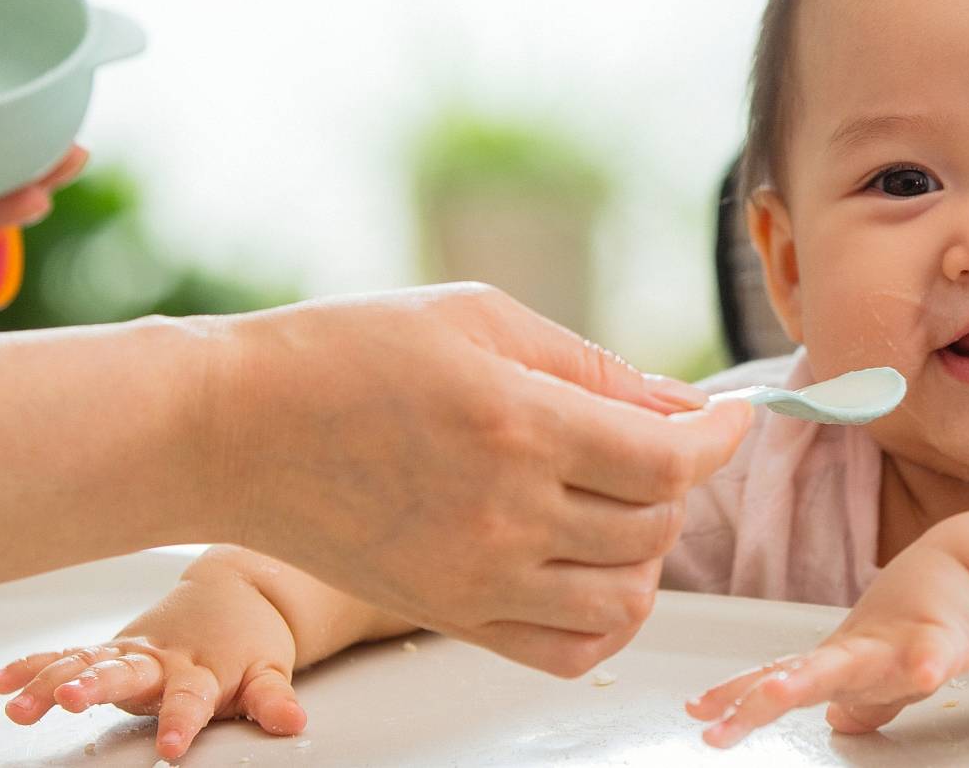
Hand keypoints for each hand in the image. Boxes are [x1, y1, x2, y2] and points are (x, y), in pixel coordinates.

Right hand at [0, 548, 307, 760]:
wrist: (236, 590)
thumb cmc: (249, 640)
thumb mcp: (270, 670)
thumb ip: (274, 699)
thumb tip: (294, 721)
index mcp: (201, 671)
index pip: (191, 700)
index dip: (181, 723)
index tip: (169, 751)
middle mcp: (159, 660)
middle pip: (124, 674)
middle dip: (96, 687)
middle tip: (72, 700)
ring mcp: (129, 651)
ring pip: (84, 664)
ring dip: (49, 682)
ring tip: (16, 705)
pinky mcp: (109, 648)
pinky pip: (65, 655)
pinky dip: (31, 665)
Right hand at [199, 283, 754, 679]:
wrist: (234, 429)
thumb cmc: (346, 351)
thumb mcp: (479, 317)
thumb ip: (590, 365)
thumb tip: (680, 405)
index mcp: (517, 425)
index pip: (667, 461)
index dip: (721, 438)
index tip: (735, 417)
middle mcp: (504, 514)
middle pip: (654, 527)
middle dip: (678, 479)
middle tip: (656, 440)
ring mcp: (476, 577)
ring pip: (624, 598)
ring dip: (649, 551)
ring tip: (623, 503)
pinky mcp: (449, 616)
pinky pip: (567, 651)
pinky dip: (608, 621)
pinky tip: (599, 573)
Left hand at [685, 528, 968, 746]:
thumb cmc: (919, 622)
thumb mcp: (879, 669)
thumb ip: (859, 701)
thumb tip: (838, 722)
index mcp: (838, 662)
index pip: (777, 678)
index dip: (736, 696)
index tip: (697, 711)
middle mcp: (858, 652)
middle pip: (800, 675)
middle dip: (759, 695)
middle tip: (717, 718)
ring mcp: (898, 644)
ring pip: (855, 663)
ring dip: (816, 676)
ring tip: (781, 692)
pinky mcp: (945, 639)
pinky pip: (936, 654)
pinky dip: (930, 661)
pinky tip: (925, 673)